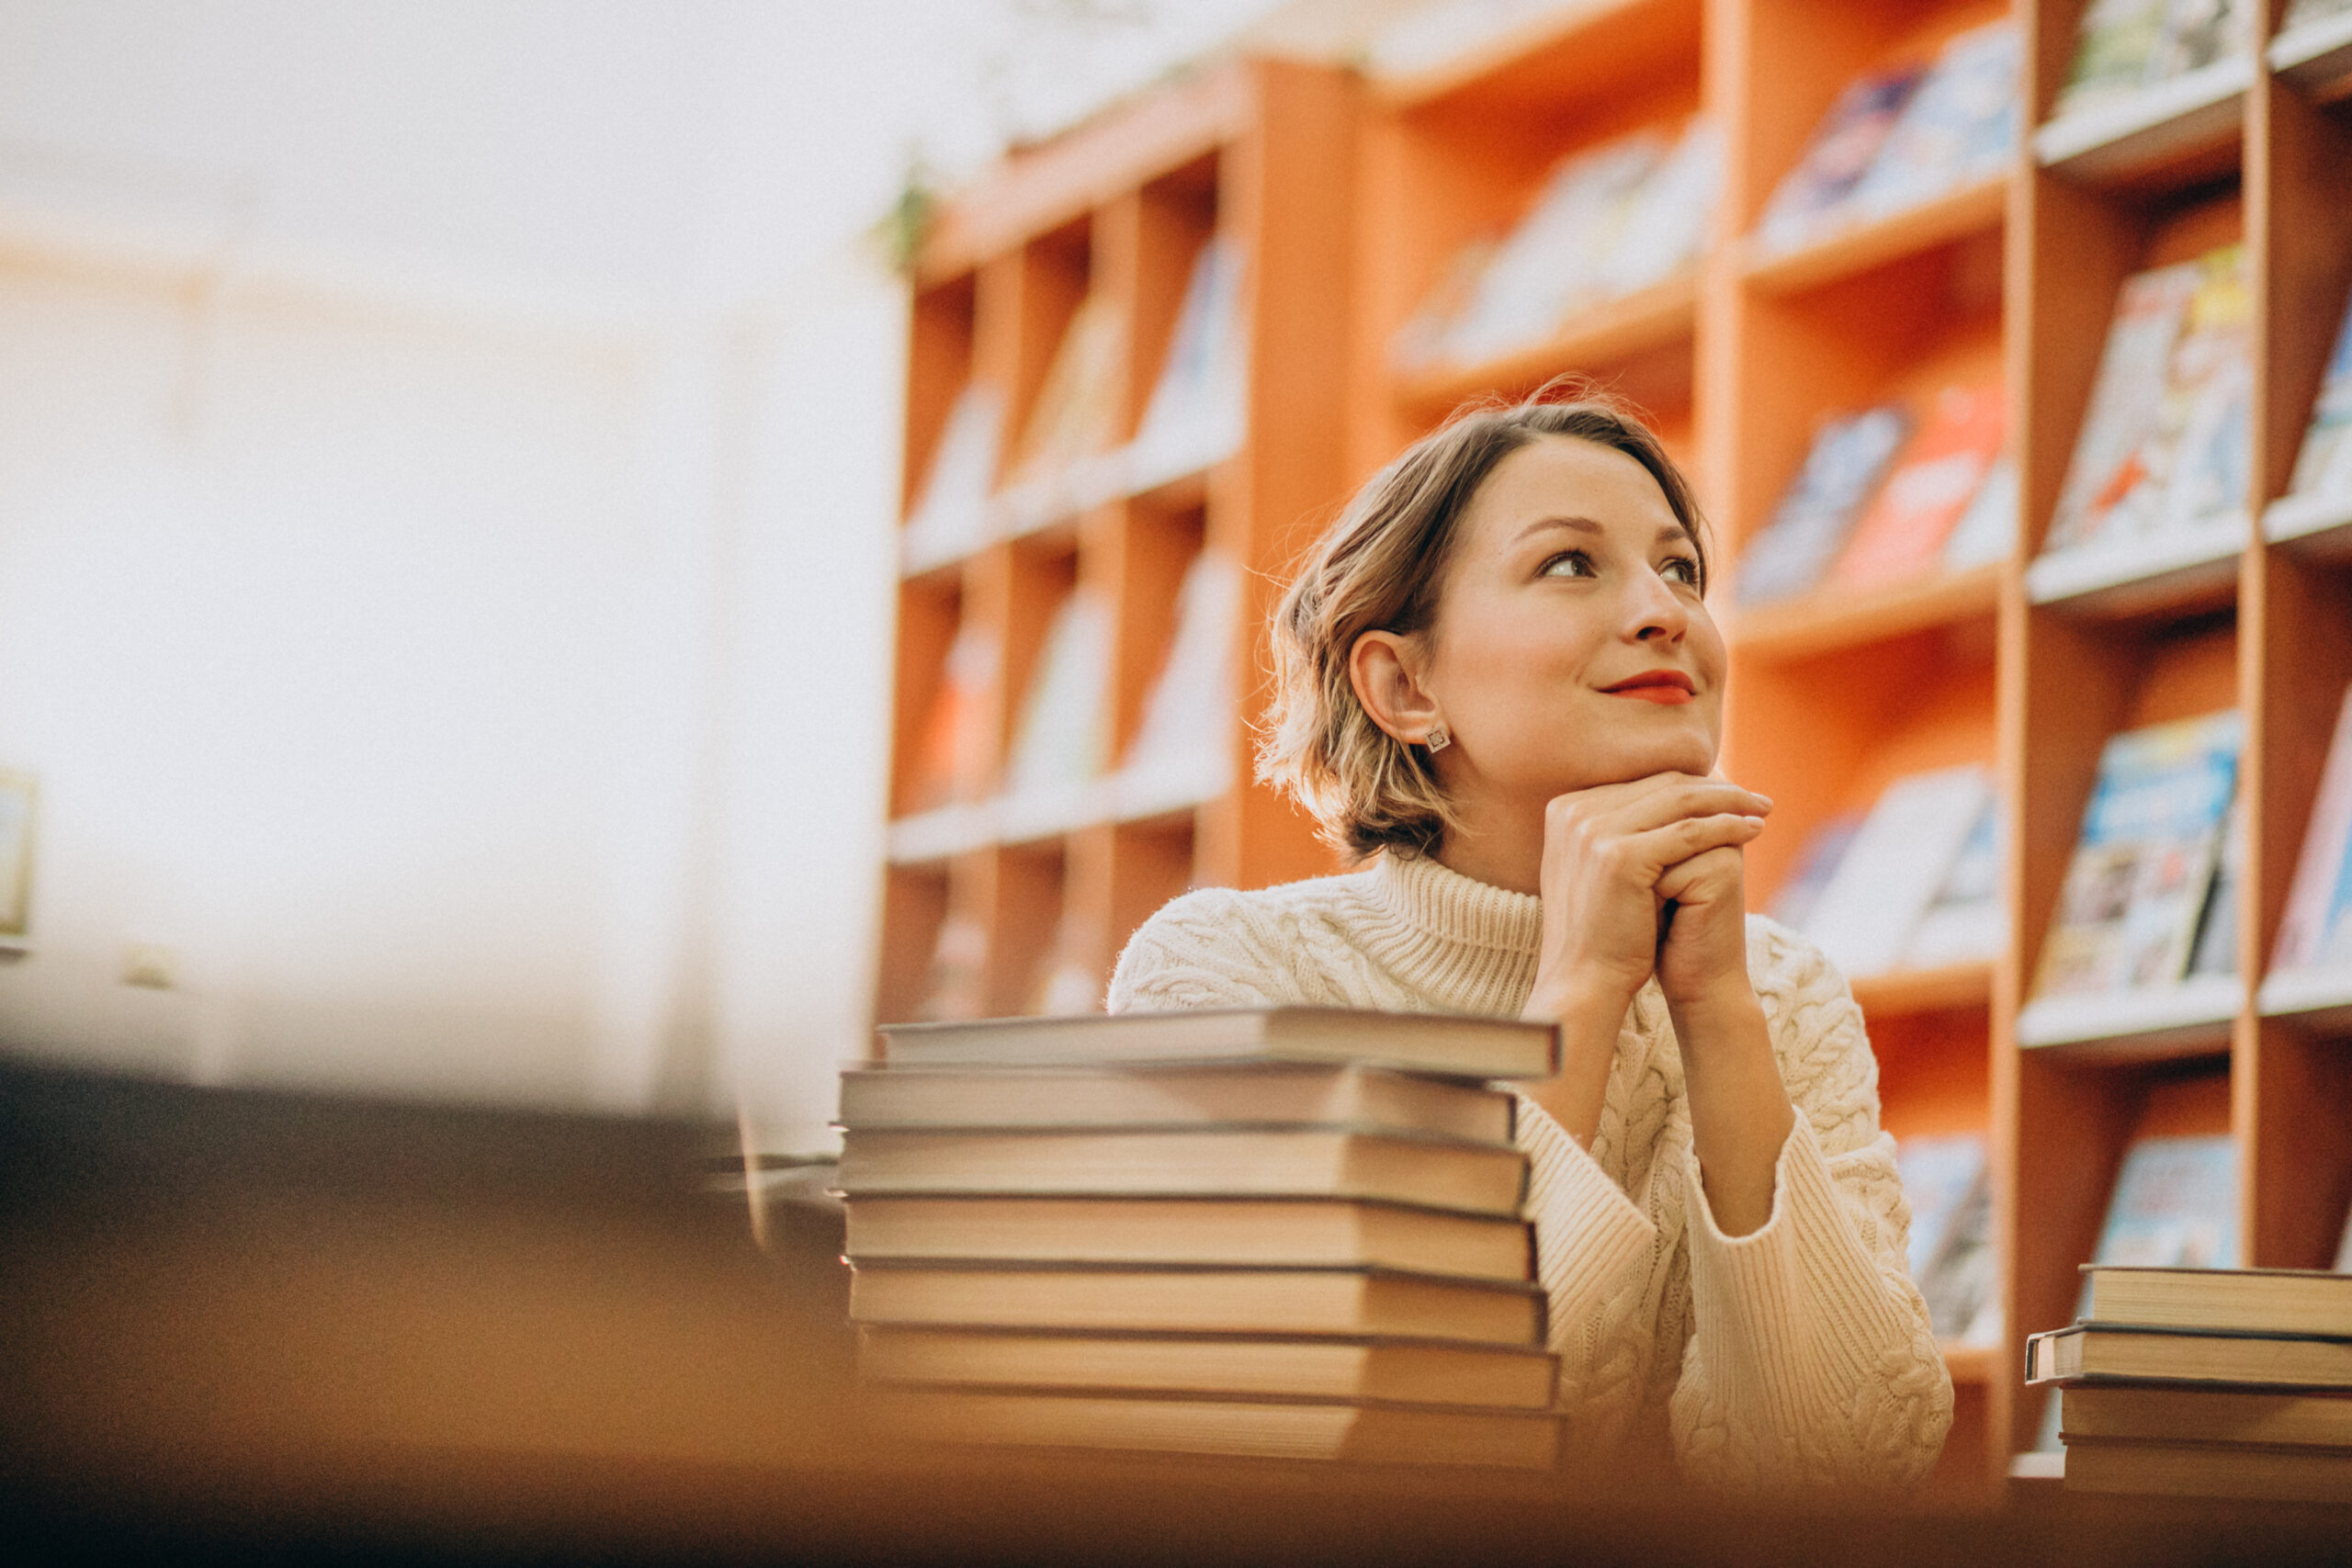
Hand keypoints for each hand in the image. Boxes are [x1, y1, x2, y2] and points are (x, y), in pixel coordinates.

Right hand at [1522, 773, 1769, 1021]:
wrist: (1584, 981)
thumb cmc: (1602, 931)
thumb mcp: (1598, 867)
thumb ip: (1619, 828)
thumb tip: (1663, 797)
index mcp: (1565, 809)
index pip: (1643, 782)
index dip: (1692, 784)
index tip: (1728, 793)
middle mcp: (1573, 812)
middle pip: (1661, 785)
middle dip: (1716, 788)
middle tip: (1755, 798)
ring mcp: (1593, 832)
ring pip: (1679, 802)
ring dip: (1729, 802)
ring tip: (1762, 809)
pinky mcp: (1620, 856)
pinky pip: (1689, 832)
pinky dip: (1727, 826)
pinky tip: (1754, 831)